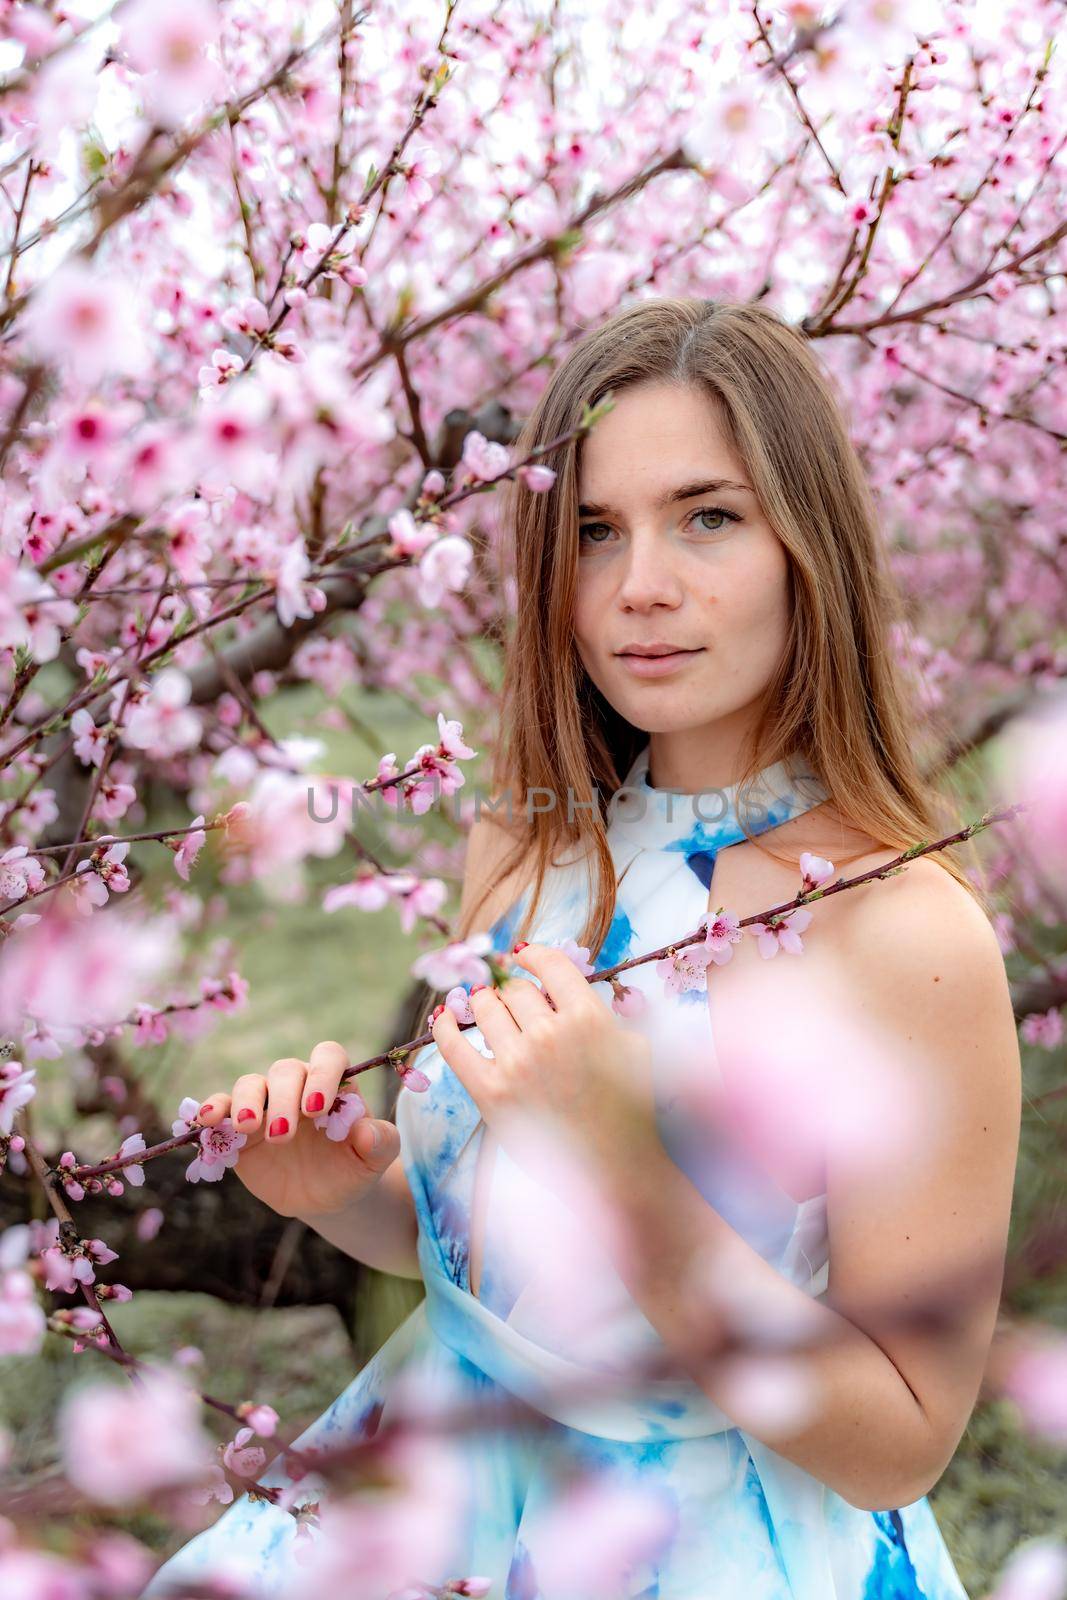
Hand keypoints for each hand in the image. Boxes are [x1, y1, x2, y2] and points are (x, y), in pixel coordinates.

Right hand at [195, 1040, 399, 1217]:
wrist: (326, 1195)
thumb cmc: (353, 1167)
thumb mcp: (376, 1160)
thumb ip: (381, 1142)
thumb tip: (367, 1131)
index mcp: (335, 1083)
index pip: (328, 1056)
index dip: (322, 1075)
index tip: (317, 1108)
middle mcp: (299, 1085)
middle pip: (285, 1070)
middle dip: (283, 1098)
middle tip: (282, 1135)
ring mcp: (266, 1102)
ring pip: (250, 1083)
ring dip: (245, 1101)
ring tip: (247, 1128)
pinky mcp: (238, 1123)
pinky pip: (221, 1106)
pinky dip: (212, 1109)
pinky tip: (204, 1121)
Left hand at [429, 942, 659, 1186]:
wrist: (614, 1168)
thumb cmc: (628, 1110)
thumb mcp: (635, 1047)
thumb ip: (606, 1012)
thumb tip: (572, 989)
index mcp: (589, 1018)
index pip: (551, 966)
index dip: (533, 956)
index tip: (522, 956)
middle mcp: (551, 1034)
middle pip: (515, 989)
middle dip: (512, 991)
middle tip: (510, 998)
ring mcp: (518, 1063)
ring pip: (485, 1007)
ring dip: (483, 1003)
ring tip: (484, 1006)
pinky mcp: (490, 1093)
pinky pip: (453, 1045)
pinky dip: (444, 1026)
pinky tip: (443, 1016)